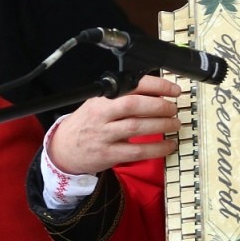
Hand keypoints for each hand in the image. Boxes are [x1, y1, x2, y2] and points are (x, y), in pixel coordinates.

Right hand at [47, 74, 182, 174]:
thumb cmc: (86, 124)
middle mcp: (102, 115)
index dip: (156, 86)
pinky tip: (168, 145)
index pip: (131, 86)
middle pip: (134, 105)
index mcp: (101, 98)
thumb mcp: (98, 104)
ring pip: (137, 127)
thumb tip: (157, 92)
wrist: (64, 149)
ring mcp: (104, 135)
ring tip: (175, 124)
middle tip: (173, 108)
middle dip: (159, 105)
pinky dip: (157, 149)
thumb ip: (122, 98)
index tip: (173, 89)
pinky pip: (137, 151)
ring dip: (161, 125)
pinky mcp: (109, 154)